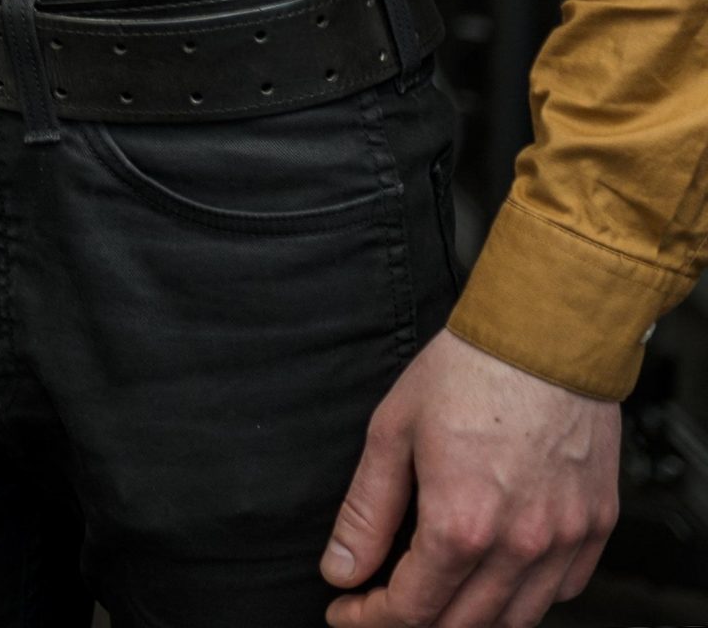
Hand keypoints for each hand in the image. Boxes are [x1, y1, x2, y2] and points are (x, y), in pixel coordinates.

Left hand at [322, 328, 617, 626]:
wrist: (546, 338)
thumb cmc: (467, 372)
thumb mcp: (392, 431)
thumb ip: (367, 511)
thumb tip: (341, 569)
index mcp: (461, 524)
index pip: (412, 610)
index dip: (371, 619)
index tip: (346, 610)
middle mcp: (519, 546)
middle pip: (463, 627)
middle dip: (414, 624)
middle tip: (381, 604)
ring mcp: (564, 542)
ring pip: (517, 621)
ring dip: (470, 621)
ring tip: (435, 596)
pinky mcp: (595, 529)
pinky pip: (562, 592)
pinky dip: (525, 598)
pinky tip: (496, 575)